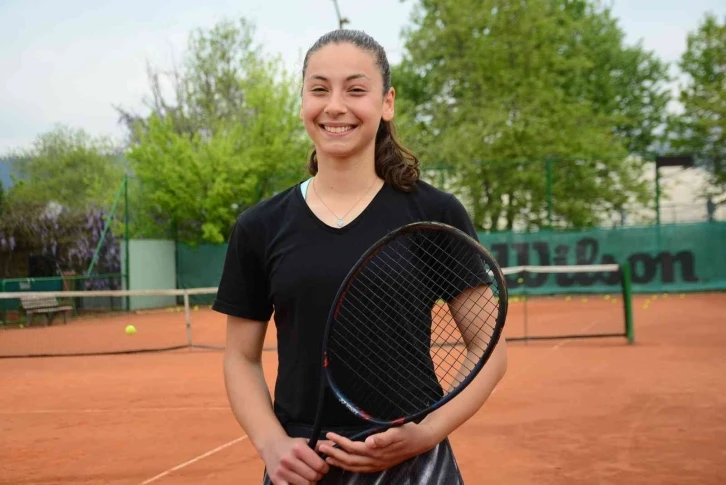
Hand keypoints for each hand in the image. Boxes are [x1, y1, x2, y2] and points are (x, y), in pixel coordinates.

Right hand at [262, 436, 330, 484]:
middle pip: (313, 477)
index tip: (324, 468)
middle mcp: (289, 460)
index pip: (319, 465)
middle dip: (318, 476)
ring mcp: (282, 471)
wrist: (271, 445)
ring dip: (310, 483)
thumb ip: (322, 445)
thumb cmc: (292, 444)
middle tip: (317, 474)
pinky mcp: (276, 480)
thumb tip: (337, 445)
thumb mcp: (306, 441)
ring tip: (309, 477)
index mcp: (298, 449)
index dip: (325, 468)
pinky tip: (299, 482)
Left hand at [319, 423, 437, 473]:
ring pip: (353, 466)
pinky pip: (360, 468)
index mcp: (377, 451)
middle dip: (334, 454)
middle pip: (350, 460)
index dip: (340, 442)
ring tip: (327, 457)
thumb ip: (383, 438)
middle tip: (320, 447)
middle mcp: (376, 461)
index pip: (353, 448)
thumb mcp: (398, 431)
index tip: (329, 435)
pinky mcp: (379, 465)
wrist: (422, 441)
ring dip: (339, 462)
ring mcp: (377, 465)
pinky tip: (343, 463)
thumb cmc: (409, 432)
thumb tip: (369, 442)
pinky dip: (349, 466)